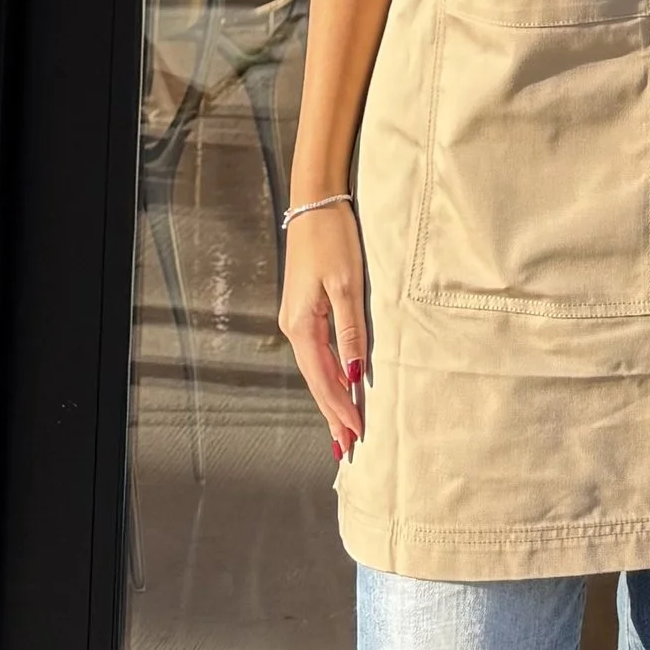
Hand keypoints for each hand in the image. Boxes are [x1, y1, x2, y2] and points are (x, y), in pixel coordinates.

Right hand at [278, 203, 368, 453]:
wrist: (315, 202)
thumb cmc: (333, 239)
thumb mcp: (346, 284)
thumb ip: (351, 330)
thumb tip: (354, 373)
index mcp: (301, 325)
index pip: (323, 379)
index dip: (339, 409)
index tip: (356, 436)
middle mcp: (294, 327)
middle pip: (316, 380)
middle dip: (332, 413)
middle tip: (348, 448)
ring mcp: (298, 318)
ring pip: (316, 368)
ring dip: (331, 397)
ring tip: (345, 427)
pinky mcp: (306, 308)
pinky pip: (318, 352)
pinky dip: (330, 374)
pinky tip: (341, 385)